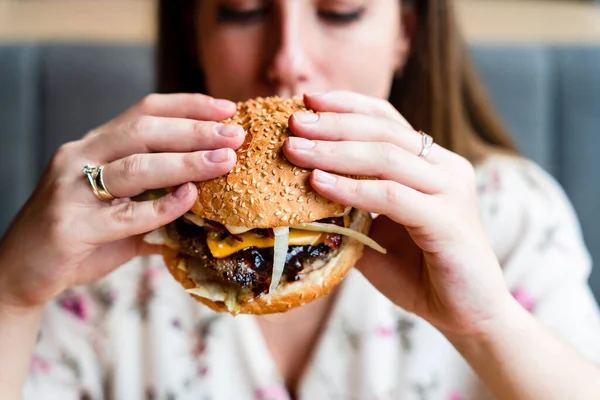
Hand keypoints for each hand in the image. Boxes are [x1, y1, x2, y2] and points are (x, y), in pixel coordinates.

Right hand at [0, 94, 244, 308]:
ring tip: (224, 162)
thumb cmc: (81, 239)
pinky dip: (162, 206)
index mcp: (95, 146)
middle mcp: (81, 157)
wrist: (23, 273)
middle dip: (194, 130)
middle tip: (234, 136)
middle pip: (144, 130)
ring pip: (136, 166)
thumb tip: (212, 206)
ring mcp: (72, 189)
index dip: (188, 106)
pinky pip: (125, 213)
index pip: (145, 111)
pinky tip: (190, 199)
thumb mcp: (123, 213)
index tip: (226, 110)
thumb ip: (160, 205)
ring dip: (186, 162)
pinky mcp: (69, 224)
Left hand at [283, 91, 511, 336]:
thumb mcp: (377, 232)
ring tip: (295, 150)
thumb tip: (301, 190)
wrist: (466, 313)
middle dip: (332, 124)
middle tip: (293, 122)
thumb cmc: (419, 272)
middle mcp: (445, 168)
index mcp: (431, 163)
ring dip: (334, 151)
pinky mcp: (448, 219)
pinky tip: (318, 183)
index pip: (386, 120)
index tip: (308, 98)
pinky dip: (352, 188)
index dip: (346, 105)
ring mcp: (451, 190)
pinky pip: (391, 196)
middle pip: (383, 131)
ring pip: (386, 157)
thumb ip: (350, 208)